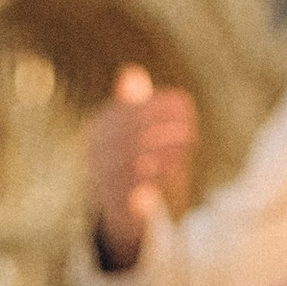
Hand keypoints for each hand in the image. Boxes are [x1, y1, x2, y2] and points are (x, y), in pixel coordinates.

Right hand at [86, 63, 196, 268]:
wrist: (116, 212)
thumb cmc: (128, 163)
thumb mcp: (127, 131)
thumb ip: (132, 103)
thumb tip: (132, 73)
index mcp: (97, 127)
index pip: (131, 108)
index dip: (161, 104)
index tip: (187, 106)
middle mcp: (94, 150)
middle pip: (134, 129)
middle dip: (167, 125)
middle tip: (192, 127)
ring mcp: (101, 175)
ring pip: (139, 154)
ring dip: (169, 146)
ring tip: (188, 145)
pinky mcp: (115, 199)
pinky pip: (142, 180)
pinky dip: (164, 170)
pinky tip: (180, 166)